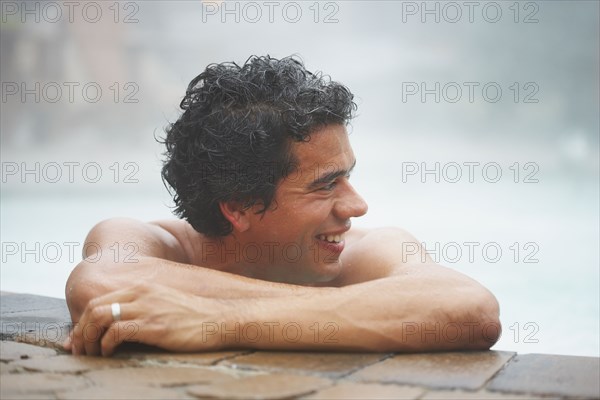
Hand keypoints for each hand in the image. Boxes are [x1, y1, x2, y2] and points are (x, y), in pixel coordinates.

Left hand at [63, 283, 233, 355]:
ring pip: (100, 317)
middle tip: (80, 349)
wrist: (221, 318)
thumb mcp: (166, 305)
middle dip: (80, 330)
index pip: (100, 300)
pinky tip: (109, 353)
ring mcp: (147, 308)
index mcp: (143, 287)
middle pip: (94, 307)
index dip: (84, 321)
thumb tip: (120, 327)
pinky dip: (106, 344)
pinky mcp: (154, 325)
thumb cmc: (195, 317)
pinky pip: (116, 332)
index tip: (80, 339)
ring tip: (90, 354)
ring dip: (88, 338)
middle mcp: (141, 293)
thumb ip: (143, 309)